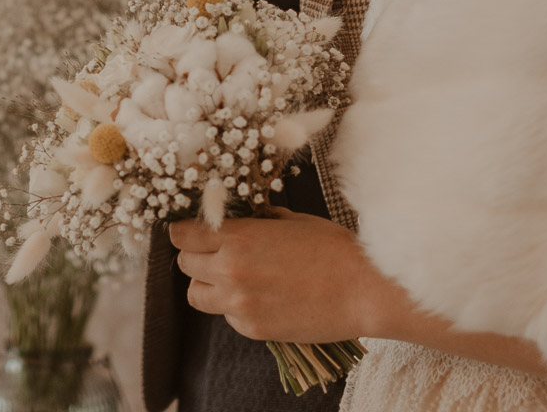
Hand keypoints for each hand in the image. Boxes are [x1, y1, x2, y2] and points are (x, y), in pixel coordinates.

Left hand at [170, 211, 397, 345]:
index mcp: (237, 237)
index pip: (181, 235)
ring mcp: (240, 304)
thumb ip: (256, 221)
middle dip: (197, 256)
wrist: (364, 290)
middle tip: (218, 253)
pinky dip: (236, 308)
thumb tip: (240, 217)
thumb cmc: (334, 248)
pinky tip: (263, 298)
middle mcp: (230, 271)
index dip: (186, 232)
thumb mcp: (291, 220)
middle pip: (184, 264)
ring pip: (196, 295)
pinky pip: (226, 316)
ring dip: (208, 285)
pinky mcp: (253, 330)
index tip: (194, 231)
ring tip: (234, 279)